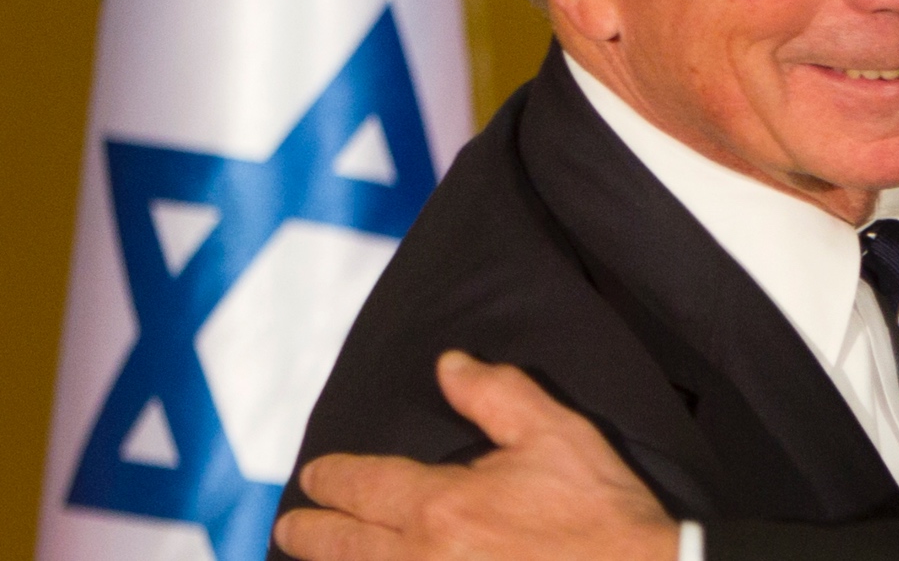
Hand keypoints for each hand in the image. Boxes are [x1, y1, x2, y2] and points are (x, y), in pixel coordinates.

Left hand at [274, 351, 680, 560]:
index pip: (361, 485)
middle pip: (340, 546)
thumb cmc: (599, 510)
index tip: (316, 476)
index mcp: (441, 505)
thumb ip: (495, 393)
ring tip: (315, 556)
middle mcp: (421, 558)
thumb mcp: (554, 433)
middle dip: (307, 532)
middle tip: (290, 526)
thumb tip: (449, 366)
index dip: (330, 478)